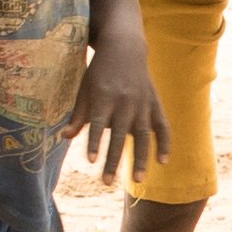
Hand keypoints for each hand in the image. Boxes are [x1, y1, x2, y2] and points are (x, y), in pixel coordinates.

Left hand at [78, 51, 165, 188]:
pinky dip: (165, 142)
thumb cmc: (99, 71)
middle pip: (119, 136)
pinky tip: (163, 161)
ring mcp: (143, 103)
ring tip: (138, 180)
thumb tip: (65, 136)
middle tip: (106, 183)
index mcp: (104, 97)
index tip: (91, 161)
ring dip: (141, 159)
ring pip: (143, 135)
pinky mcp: (155, 103)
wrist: (125, 48)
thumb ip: (78, 114)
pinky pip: (163, 125)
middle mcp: (125, 102)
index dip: (95, 142)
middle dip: (113, 160)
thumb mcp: (85, 88)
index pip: (98, 124)